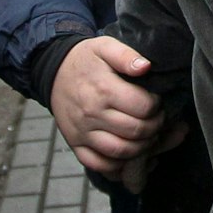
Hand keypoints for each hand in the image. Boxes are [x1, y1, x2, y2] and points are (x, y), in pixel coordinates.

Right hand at [49, 37, 184, 178]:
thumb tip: (146, 67)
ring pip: (121, 152)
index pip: (143, 107)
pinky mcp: (75, 145)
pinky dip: (119, 166)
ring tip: (148, 136)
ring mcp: (82, 133)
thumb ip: (127, 55)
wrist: (53, 72)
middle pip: (136, 131)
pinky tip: (131, 156)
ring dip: (142, 148)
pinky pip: (99, 164)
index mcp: (104, 90)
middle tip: (158, 120)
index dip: (158, 106)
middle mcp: (92, 115)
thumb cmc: (86, 60)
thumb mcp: (105, 47)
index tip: (159, 102)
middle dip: (156, 128)